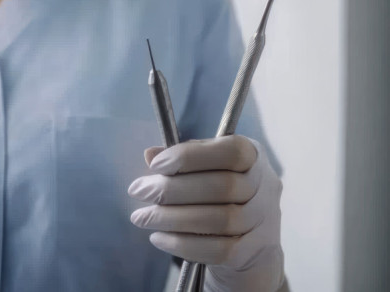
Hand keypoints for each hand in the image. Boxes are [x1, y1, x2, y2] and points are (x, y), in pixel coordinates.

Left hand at [127, 136, 284, 291]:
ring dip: (172, 218)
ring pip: (219, 220)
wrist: (250, 246)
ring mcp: (263, 220)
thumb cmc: (219, 197)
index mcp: (253, 156)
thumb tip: (151, 153)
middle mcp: (265, 186)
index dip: (190, 156)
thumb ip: (181, 160)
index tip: (155, 165)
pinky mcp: (254, 251)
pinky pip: (218, 250)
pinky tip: (158, 238)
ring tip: (142, 217)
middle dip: (171, 189)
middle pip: (221, 187)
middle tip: (138, 191)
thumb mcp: (203, 170)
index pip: (231, 151)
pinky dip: (183, 244)